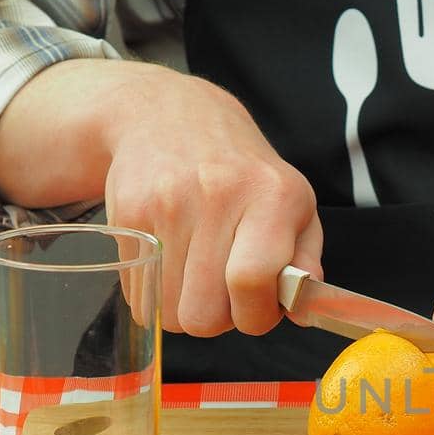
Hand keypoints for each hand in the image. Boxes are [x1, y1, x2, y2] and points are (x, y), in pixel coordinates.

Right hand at [0, 60, 320, 335]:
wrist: (170, 117)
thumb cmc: (244, 173)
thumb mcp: (294, 205)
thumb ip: (305, 262)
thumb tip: (302, 309)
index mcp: (273, 196)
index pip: (252, 281)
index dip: (255, 315)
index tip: (256, 308)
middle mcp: (218, 194)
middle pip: (204, 313)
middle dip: (217, 317)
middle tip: (224, 290)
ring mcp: (167, 202)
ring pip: (168, 311)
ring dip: (184, 307)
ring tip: (197, 271)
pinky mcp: (128, 212)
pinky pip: (138, 293)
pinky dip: (155, 291)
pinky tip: (170, 258)